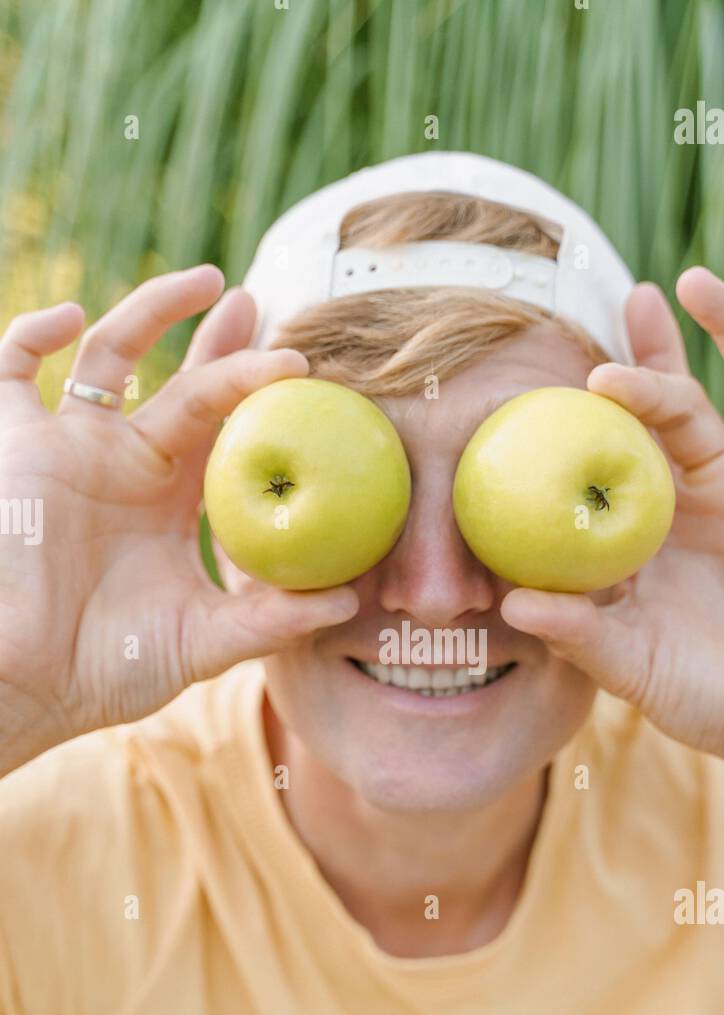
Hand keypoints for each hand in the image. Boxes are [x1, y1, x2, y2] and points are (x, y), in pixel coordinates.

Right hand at [0, 267, 358, 773]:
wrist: (23, 684)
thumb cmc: (106, 668)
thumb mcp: (201, 642)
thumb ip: (271, 620)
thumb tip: (350, 603)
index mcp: (173, 498)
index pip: (227, 428)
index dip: (260, 391)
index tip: (307, 365)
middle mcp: (128, 462)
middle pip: (183, 380)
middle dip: (221, 339)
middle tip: (261, 302)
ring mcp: (72, 447)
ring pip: (113, 354)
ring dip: (153, 311)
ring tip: (207, 281)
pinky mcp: (18, 444)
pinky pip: (14, 369)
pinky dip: (33, 335)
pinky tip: (71, 318)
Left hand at [501, 269, 723, 776]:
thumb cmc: (708, 697)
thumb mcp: (636, 668)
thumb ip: (581, 635)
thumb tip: (511, 603)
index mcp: (659, 519)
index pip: (622, 445)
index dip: (599, 409)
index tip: (566, 371)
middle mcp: (715, 488)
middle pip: (681, 399)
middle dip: (655, 349)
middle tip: (627, 297)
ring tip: (694, 281)